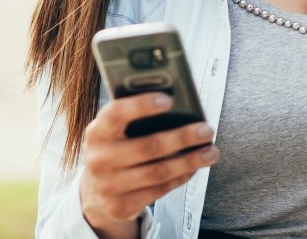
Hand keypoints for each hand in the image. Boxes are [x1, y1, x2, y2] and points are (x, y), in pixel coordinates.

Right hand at [80, 93, 218, 232]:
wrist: (95, 189)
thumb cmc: (116, 147)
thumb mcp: (116, 130)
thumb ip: (137, 117)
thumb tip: (179, 106)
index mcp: (96, 132)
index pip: (116, 114)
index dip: (141, 105)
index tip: (168, 99)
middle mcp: (99, 159)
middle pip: (148, 146)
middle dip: (182, 137)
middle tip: (207, 130)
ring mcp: (108, 186)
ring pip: (158, 172)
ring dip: (190, 161)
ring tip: (211, 152)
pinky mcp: (121, 206)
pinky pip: (159, 190)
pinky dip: (181, 177)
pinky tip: (194, 167)